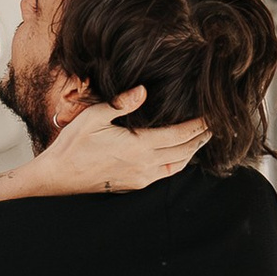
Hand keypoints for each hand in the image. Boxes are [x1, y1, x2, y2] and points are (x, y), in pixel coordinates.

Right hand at [29, 86, 208, 194]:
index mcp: (138, 146)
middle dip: (202, 138)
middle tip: (219, 127)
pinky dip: (177, 163)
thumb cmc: (72, 145)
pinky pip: (165, 174)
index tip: (214, 116)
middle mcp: (145, 165)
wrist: (57, 178)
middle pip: (185, 151)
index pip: (180, 134)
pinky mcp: (134, 185)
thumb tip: (143, 90)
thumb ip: (121, 103)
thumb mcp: (94, 117)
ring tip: (203, 139)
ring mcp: (141, 178)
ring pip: (177, 166)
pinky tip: (179, 155)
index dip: (200, 125)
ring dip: (192, 152)